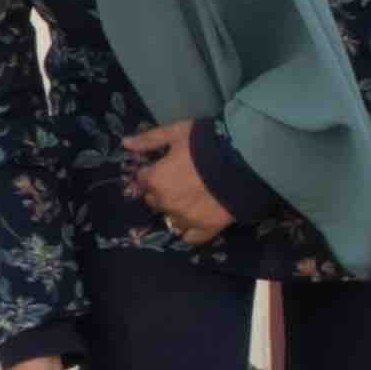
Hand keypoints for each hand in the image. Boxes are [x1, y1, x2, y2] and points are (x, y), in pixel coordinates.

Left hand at [123, 122, 233, 247]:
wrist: (245, 159)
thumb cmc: (207, 142)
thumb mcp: (177, 132)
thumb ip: (150, 139)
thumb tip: (125, 143)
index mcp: (155, 180)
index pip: (143, 179)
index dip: (153, 171)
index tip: (165, 166)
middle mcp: (165, 203)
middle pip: (154, 200)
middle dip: (162, 191)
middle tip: (181, 180)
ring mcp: (185, 218)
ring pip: (170, 218)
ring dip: (176, 210)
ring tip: (192, 198)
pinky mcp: (205, 228)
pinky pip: (190, 237)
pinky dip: (190, 230)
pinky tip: (196, 220)